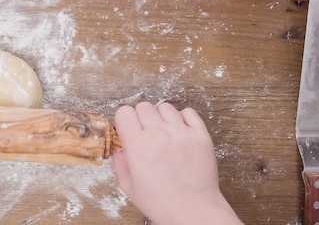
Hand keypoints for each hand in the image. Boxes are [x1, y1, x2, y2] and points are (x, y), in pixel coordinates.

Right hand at [112, 102, 242, 224]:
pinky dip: (182, 118)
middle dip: (141, 117)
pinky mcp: (200, 135)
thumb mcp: (128, 186)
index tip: (127, 128)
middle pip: (143, 106)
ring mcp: (181, 133)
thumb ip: (119, 162)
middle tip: (145, 132)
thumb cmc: (162, 203)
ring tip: (164, 132)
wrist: (193, 211)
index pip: (124, 112)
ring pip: (165, 106)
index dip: (124, 120)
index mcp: (138, 146)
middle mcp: (159, 135)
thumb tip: (118, 147)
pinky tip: (179, 131)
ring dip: (161, 117)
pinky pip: (188, 112)